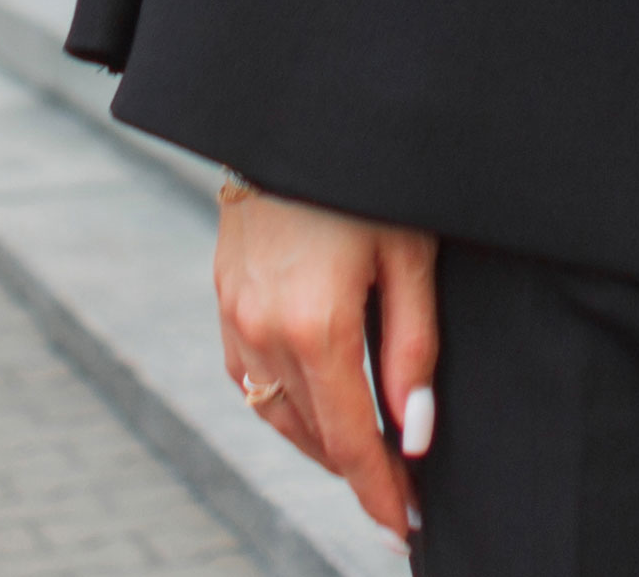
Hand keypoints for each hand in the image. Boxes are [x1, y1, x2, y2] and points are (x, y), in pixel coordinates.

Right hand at [214, 181, 436, 537]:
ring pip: (277, 412)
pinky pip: (249, 378)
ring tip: (364, 465)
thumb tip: (415, 436)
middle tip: (398, 501)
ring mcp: (235, 315)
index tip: (406, 528)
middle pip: (316, 435)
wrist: (293, 110)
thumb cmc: (368, 177)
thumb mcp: (410, 256)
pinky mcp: (223, 296)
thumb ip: (413, 349)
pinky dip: (283, 406)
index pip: (353, 441)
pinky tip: (314, 411)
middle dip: (359, 474)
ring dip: (320, 445)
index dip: (381, 492)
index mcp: (317, 328)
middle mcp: (264, 331)